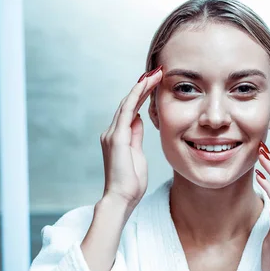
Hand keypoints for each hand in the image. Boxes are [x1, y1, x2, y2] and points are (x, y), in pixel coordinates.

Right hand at [100, 66, 162, 208]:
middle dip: (143, 86)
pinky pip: (127, 110)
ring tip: (155, 73)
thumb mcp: (137, 155)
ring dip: (141, 87)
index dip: (142, 95)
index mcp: (118, 137)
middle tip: (157, 71)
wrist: (121, 199)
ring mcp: (112, 134)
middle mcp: (112, 132)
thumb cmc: (131, 183)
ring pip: (127, 103)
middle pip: (128, 103)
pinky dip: (136, 96)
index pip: (131, 110)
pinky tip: (146, 85)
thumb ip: (135, 137)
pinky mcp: (117, 137)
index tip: (155, 83)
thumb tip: (139, 120)